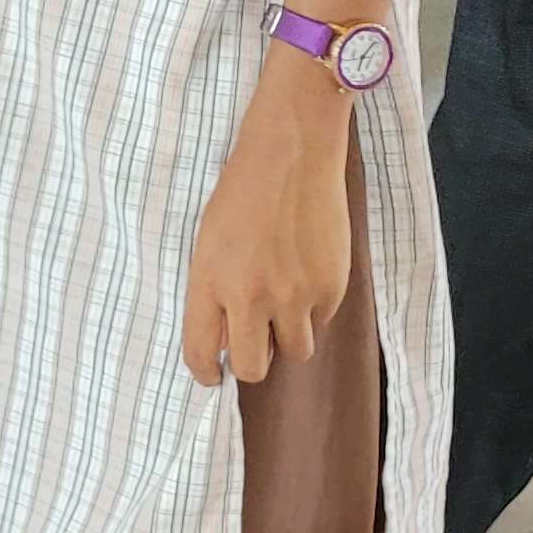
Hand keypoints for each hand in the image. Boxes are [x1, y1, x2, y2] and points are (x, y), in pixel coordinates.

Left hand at [181, 73, 352, 385]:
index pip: (202, 351)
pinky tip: (305, 272)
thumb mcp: (208, 242)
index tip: (213, 375)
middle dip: (253, 363)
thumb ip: (214, 292)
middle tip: (254, 344)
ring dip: (287, 336)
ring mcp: (295, 296)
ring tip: (283, 302)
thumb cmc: (242, 194)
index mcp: (210, 283)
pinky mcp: (331, 288)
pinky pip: (322, 320)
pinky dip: (313, 309)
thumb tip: (226, 340)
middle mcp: (251, 297)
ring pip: (296, 350)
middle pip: (255, 368)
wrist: (292, 156)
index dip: (206, 371)